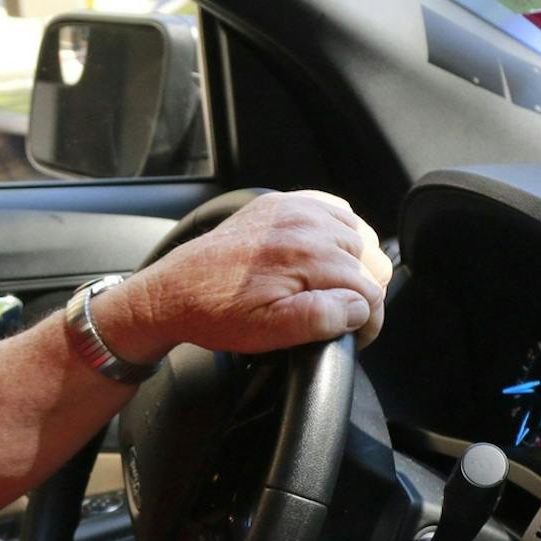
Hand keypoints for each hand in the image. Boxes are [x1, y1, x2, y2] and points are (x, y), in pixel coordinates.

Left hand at [98, 191, 393, 361]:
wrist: (171, 291)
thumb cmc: (215, 313)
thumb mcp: (268, 331)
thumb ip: (320, 318)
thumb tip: (359, 306)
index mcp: (306, 256)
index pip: (369, 289)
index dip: (367, 321)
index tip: (354, 336)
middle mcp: (304, 225)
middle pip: (368, 260)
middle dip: (362, 291)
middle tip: (340, 316)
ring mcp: (292, 209)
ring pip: (356, 234)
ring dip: (353, 262)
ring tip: (332, 289)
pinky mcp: (278, 204)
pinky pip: (331, 208)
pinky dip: (338, 230)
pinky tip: (325, 251)